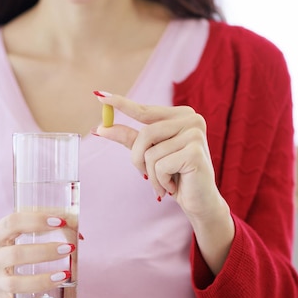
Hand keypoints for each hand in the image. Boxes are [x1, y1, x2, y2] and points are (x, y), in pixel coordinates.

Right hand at [0, 212, 73, 297]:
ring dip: (41, 280)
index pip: (12, 223)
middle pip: (14, 255)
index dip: (36, 220)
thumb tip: (79, 234)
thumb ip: (49, 229)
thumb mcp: (23, 233)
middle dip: (44, 252)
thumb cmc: (16, 247)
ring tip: (66, 275)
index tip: (61, 222)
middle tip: (69, 248)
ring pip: (14, 285)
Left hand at [95, 92, 221, 218]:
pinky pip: (160, 166)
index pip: (145, 110)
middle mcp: (192, 120)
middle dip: (138, 160)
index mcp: (180, 116)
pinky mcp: (195, 152)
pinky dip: (161, 181)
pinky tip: (174, 186)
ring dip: (151, 175)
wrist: (199, 201)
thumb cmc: (176, 177)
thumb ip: (130, 139)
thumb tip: (101, 127)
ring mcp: (195, 134)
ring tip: (164, 183)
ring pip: (151, 153)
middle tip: (145, 177)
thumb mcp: (151, 155)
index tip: (98, 96)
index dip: (121, 104)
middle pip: (145, 134)